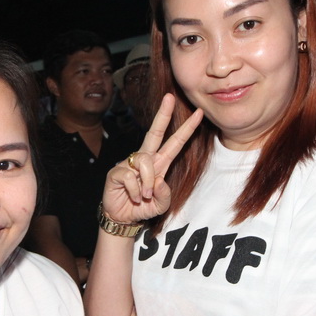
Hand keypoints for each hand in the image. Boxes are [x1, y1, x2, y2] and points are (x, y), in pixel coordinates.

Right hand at [102, 93, 202, 223]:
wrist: (122, 218)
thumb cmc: (143, 208)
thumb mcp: (161, 206)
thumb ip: (165, 195)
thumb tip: (159, 181)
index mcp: (160, 164)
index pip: (175, 143)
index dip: (187, 129)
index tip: (198, 114)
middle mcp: (145, 159)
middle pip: (154, 133)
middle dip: (162, 115)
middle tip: (170, 97)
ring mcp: (129, 164)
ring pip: (145, 161)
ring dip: (147, 182)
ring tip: (144, 196)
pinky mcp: (117, 172)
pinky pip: (130, 176)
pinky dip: (135, 191)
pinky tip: (133, 197)